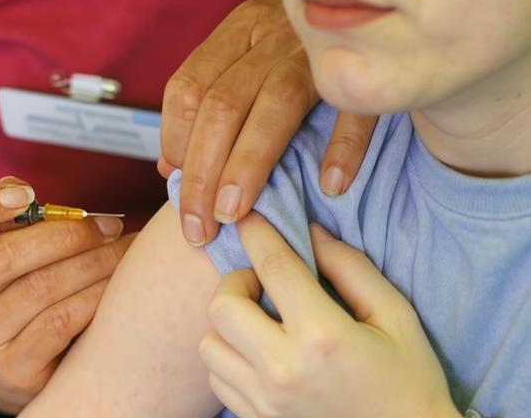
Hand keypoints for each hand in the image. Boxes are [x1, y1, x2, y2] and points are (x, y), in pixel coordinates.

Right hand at [0, 177, 130, 413]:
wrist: (18, 364)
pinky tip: (115, 284)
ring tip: (123, 250)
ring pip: (42, 288)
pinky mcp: (13, 368)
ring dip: (93, 263)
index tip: (25, 195)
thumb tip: (20, 188)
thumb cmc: (16, 288)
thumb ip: (11, 217)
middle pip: (3, 258)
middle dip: (66, 235)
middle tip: (108, 226)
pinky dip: (95, 296)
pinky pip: (62, 321)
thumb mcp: (2, 250)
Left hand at [159, 0, 377, 245]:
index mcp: (238, 32)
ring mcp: (318, 49)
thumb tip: (170, 168)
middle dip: (203, 173)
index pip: (188, 88)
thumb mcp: (246, 59)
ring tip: (234, 214)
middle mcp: (271, 36)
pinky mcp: (367, 62)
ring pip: (274, 105)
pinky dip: (343, 146)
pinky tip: (330, 185)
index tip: (178, 185)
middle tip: (199, 226)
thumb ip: (207, 106)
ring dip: (249, 165)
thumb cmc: (294, 45)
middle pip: (223, 105)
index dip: (175, 141)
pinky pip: (354, 105)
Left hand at [199, 215, 459, 417]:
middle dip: (237, 282)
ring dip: (228, 323)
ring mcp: (264, 401)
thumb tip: (310, 233)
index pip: (274, 267)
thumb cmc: (408, 380)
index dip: (258, 232)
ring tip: (258, 321)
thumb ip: (351, 269)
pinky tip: (257, 353)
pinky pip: (216, 378)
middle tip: (263, 283)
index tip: (250, 216)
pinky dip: (228, 357)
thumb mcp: (396, 316)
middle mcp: (283, 369)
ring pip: (209, 343)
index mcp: (323, 336)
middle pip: (223, 306)